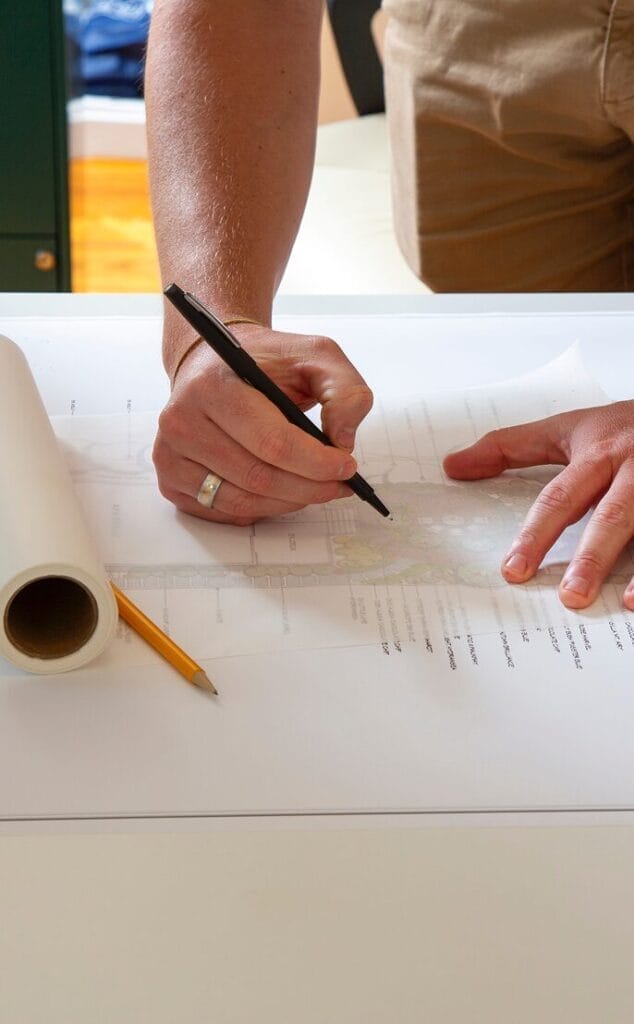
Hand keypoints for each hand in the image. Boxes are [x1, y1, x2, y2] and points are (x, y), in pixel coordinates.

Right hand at [153, 325, 372, 524]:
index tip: (346, 467)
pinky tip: (280, 490)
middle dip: (309, 487)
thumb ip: (344, 391)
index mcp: (212, 386)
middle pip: (259, 477)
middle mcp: (181, 421)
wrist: (213, 362)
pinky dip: (260, 509)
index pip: (271, 441)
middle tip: (338, 484)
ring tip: (314, 487)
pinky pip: (224, 512)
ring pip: (242, 502)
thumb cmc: (262, 362)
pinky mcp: (170, 479)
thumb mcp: (315, 356)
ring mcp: (170, 454)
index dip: (316, 462)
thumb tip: (343, 440)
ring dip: (287, 502)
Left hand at [443, 401, 633, 609]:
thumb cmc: (621, 427)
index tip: (514, 570)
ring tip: (622, 604)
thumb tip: (453, 466)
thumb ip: (509, 447)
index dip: (537, 534)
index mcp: (598, 454)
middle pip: (613, 515)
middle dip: (592, 557)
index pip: (561, 498)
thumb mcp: (566, 427)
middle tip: (569, 596)